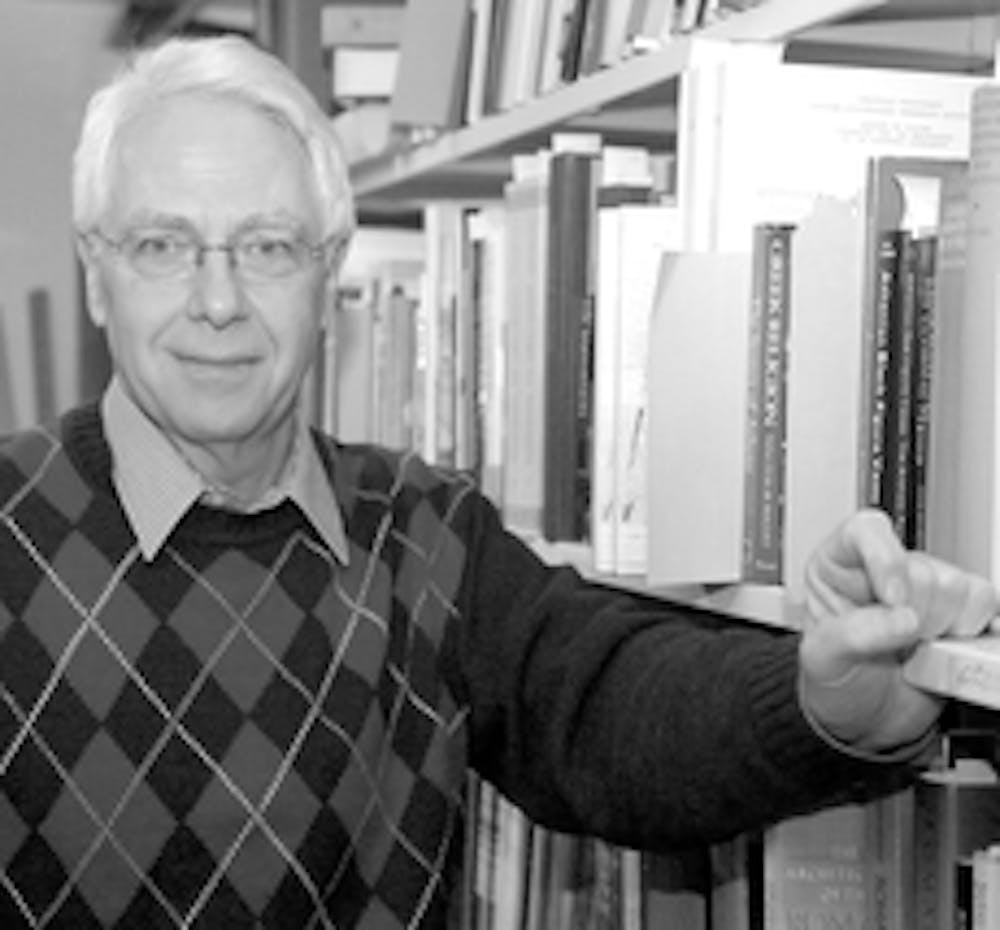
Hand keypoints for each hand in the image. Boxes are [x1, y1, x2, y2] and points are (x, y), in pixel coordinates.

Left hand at [798, 509, 997, 753]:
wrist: (865, 719)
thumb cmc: (836, 682)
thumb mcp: (821, 661)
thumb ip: (850, 635)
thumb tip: (901, 618)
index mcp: (840, 566)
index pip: (865, 531)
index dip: (885, 559)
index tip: (892, 600)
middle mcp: (885, 569)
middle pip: (921, 569)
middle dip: (912, 617)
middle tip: (894, 645)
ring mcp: (926, 588)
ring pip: (957, 586)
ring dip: (939, 629)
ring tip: (913, 649)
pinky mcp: (962, 611)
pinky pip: (985, 603)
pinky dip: (972, 632)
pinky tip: (942, 648)